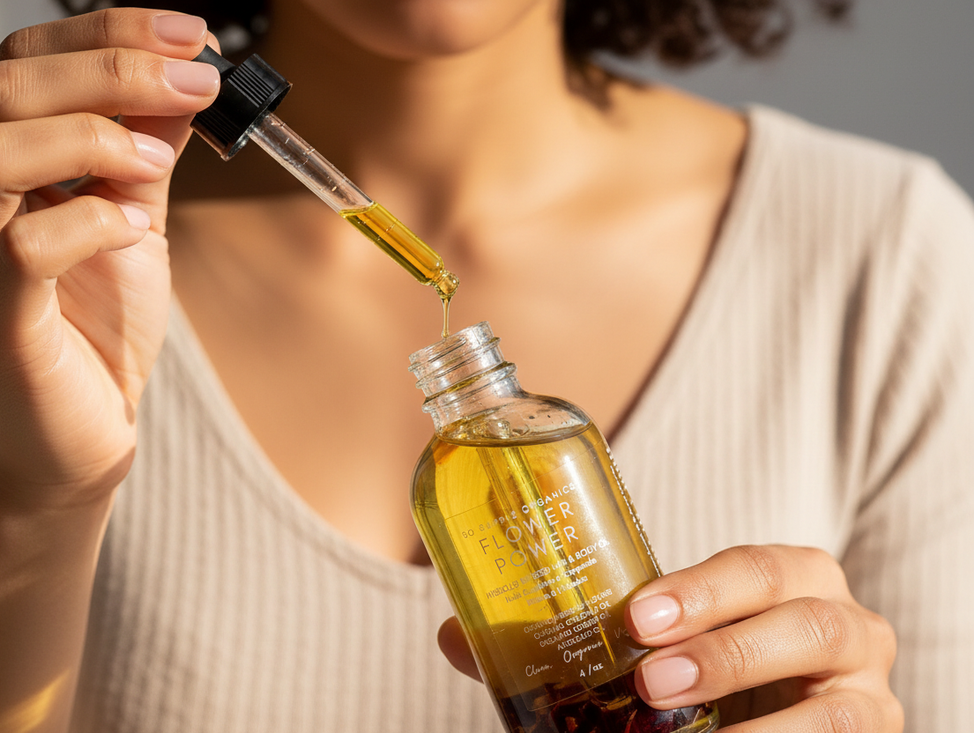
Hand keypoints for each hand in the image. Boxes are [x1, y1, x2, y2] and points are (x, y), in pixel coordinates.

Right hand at [0, 9, 219, 509]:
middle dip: (112, 70)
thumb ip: (143, 152)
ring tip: (159, 162)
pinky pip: (24, 248)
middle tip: (197, 81)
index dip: (107, 34)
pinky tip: (138, 228)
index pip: (17, 62)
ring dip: (93, 137)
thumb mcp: (131, 218)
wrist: (81, 437)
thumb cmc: (97, 328)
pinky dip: (94, 221)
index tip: (193, 36)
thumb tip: (181, 77)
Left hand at [438, 545, 901, 731]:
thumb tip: (458, 634)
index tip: (638, 618)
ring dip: (758, 718)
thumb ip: (571, 640)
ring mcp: (867, 691)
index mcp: (789, 579)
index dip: (705, 588)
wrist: (764, 720)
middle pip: (808, 619)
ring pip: (839, 703)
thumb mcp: (650, 649)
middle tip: (651, 678)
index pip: (760, 566)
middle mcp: (844, 623)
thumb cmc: (707, 675)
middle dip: (729, 648)